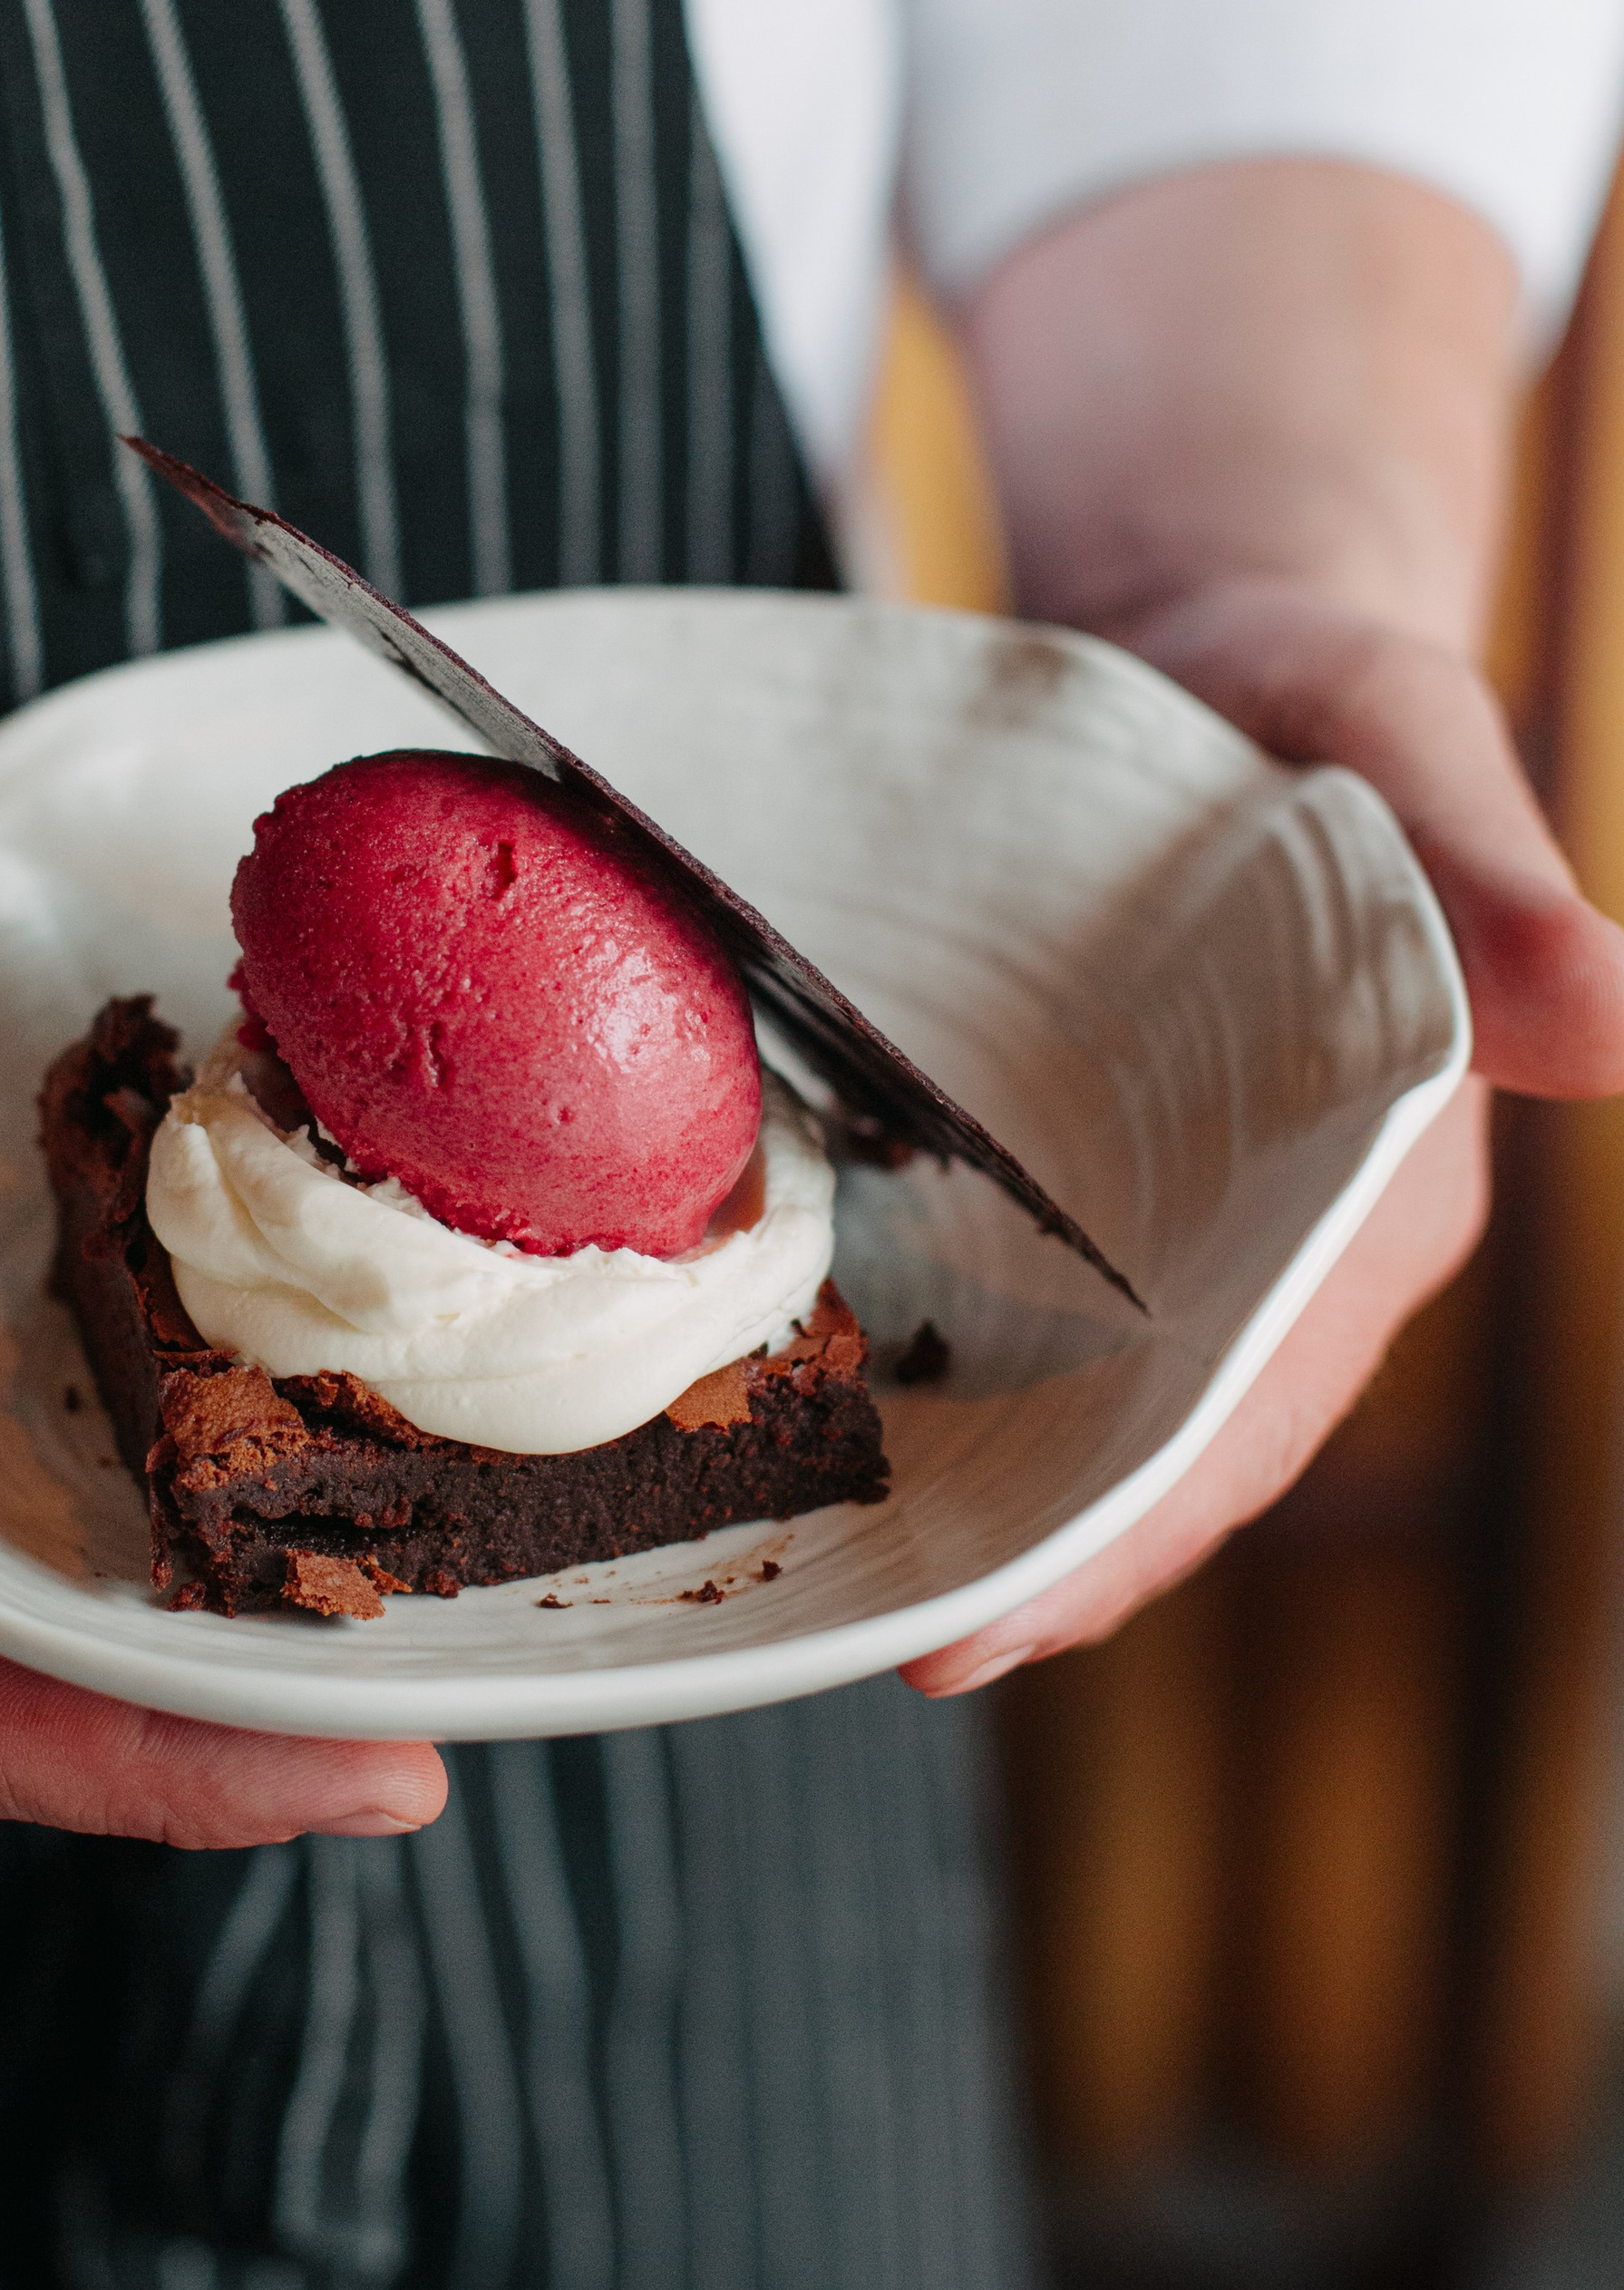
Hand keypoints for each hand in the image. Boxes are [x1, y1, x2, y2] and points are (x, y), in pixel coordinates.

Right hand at [0, 821, 443, 1841]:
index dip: (157, 1766)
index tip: (372, 1769)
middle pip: (29, 1672)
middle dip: (243, 1716)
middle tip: (474, 1680)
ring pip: (32, 1558)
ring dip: (219, 1590)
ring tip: (425, 1570)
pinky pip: (7, 1423)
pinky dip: (147, 1438)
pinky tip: (255, 1393)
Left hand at [903, 579, 1623, 1697]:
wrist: (1222, 648)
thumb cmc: (1326, 701)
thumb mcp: (1406, 739)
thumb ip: (1492, 882)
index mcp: (1378, 1191)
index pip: (1255, 1408)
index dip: (1131, 1534)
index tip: (991, 1629)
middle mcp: (1274, 1242)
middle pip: (1146, 1451)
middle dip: (1022, 1561)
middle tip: (864, 1641)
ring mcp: (1169, 1224)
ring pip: (1068, 1407)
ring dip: (955, 1495)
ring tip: (798, 1573)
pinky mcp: (1074, 1179)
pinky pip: (1004, 1309)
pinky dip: (917, 1374)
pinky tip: (796, 1410)